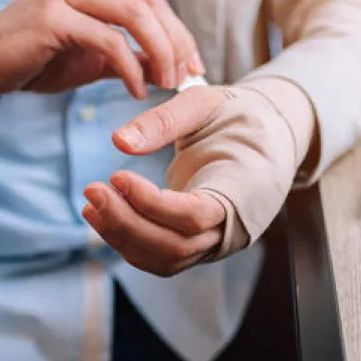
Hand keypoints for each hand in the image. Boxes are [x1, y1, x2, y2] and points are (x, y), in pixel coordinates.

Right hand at [0, 0, 204, 99]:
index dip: (178, 30)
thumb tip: (174, 68)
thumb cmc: (38, 60)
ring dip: (160, 51)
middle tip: (186, 76)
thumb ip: (131, 56)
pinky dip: (130, 67)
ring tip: (167, 83)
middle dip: (175, 41)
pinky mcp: (51, 17)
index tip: (193, 64)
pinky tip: (136, 91)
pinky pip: (108, 40)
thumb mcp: (94, 56)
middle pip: (148, 1)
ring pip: (134, 15)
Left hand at [82, 86, 231, 274]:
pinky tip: (104, 216)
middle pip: (174, 246)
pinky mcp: (200, 244)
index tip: (118, 176)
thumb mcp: (205, 102)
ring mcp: (217, 242)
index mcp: (243, 190)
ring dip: (122, 236)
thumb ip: (165, 120)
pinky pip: (163, 256)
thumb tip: (119, 141)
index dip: (151, 205)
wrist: (269, 137)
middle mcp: (233, 227)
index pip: (194, 216)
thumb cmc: (239, 116)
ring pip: (165, 258)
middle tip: (91, 189)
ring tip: (91, 204)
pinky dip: (130, 242)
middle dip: (126, 223)